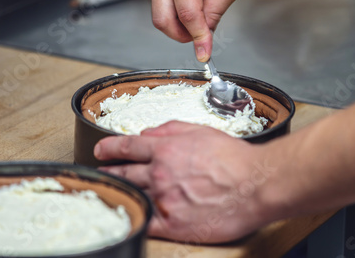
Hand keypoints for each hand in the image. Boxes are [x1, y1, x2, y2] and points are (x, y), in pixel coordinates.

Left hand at [94, 121, 275, 242]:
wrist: (254, 184)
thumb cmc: (233, 158)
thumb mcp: (201, 131)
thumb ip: (170, 129)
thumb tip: (147, 133)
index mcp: (165, 150)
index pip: (127, 147)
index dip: (109, 148)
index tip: (100, 151)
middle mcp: (159, 174)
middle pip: (124, 172)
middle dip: (109, 170)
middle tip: (101, 172)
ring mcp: (164, 200)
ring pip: (132, 194)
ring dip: (120, 192)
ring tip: (114, 192)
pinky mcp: (172, 224)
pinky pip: (145, 221)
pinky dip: (135, 216)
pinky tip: (130, 214)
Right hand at [144, 0, 252, 61]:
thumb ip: (214, 16)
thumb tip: (202, 44)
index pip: (186, 15)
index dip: (197, 38)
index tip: (204, 54)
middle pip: (163, 20)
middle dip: (183, 34)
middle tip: (202, 35)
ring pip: (160, 17)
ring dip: (180, 24)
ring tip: (201, 8)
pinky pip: (159, 7)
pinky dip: (175, 13)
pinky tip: (190, 0)